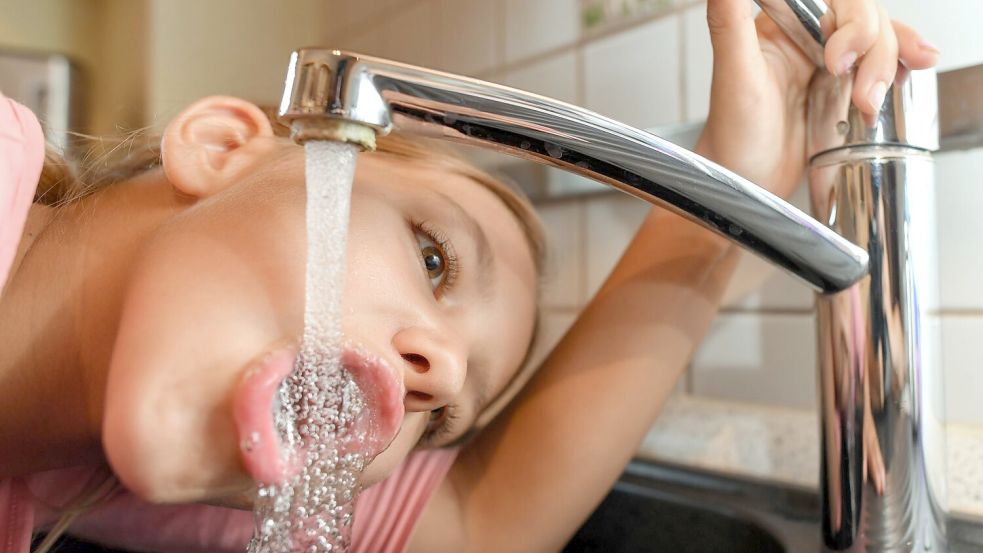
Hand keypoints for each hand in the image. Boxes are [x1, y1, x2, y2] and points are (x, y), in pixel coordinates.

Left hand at [695, 0, 938, 198]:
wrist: (744, 187)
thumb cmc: (730, 137)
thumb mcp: (732, 75)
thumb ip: (729, 21)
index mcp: (778, 25)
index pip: (833, 0)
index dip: (852, 18)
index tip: (841, 56)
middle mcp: (803, 40)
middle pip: (862, 17)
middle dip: (873, 49)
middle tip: (858, 90)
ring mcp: (825, 65)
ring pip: (876, 41)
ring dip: (887, 64)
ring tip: (870, 102)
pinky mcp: (841, 91)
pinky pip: (879, 66)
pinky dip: (899, 67)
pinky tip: (912, 72)